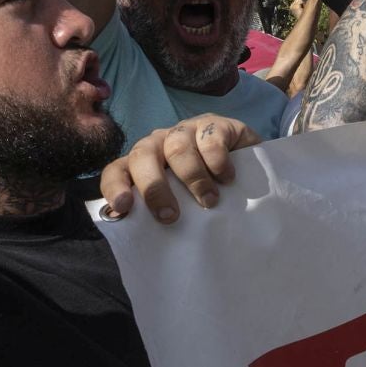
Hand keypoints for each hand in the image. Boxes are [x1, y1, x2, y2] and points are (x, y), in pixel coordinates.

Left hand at [98, 114, 257, 221]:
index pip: (117, 169)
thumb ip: (164, 212)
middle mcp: (160, 143)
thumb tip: (149, 241)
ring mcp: (187, 130)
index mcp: (144, 163)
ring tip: (209, 201)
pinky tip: (227, 178)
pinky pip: (210, 139)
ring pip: (178, 147)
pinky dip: (217, 162)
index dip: (115, 186)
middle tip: (170, 215)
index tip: (123, 206)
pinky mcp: (215, 125)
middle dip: (154, 187)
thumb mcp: (183, 203)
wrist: (250, 168)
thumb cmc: (207, 191)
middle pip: (143, 155)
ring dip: (193, 179)